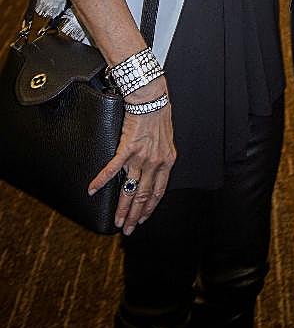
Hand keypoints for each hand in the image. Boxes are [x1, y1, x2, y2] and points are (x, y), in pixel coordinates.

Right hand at [88, 76, 175, 233]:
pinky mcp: (127, 147)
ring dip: (123, 207)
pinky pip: (113, 169)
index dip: (150, 207)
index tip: (143, 218)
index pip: (158, 191)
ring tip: (117, 221)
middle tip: (128, 229)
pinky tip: (92, 190)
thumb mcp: (166, 140)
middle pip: (144, 195)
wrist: (152, 98)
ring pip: (130, 188)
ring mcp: (141, 156)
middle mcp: (155, 162)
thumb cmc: (159, 115)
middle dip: (136, 215)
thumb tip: (153, 169)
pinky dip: (101, 180)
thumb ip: (161, 156)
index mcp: (167, 161)